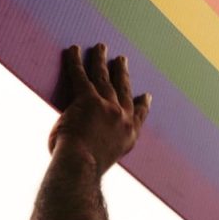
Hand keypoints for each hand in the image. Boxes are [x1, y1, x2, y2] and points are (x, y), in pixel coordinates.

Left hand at [48, 44, 151, 174]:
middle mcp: (122, 119)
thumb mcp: (101, 162)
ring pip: (104, 78)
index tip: (146, 96)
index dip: (142, 105)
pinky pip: (80, 76)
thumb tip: (88, 145)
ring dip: (101, 60)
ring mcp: (107, 107)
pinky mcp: (88, 100)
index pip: (138, 116)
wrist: (81, 168)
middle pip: (123, 90)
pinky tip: (73, 49)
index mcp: (128, 137)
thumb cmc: (84, 172)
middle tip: (122, 60)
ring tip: (101, 47)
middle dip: (122, 73)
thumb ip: (101, 148)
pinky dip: (75, 61)